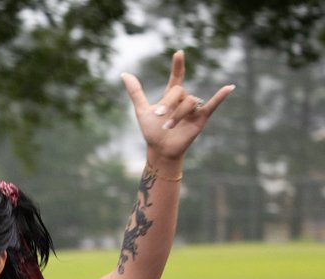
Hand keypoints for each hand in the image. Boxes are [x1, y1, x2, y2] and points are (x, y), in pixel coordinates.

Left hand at [121, 50, 233, 166]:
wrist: (160, 150)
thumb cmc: (152, 131)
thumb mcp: (141, 110)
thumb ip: (136, 92)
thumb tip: (124, 74)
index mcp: (171, 97)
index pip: (176, 78)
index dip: (177, 66)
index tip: (178, 53)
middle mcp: (184, 100)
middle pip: (179, 91)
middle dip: (168, 103)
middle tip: (159, 116)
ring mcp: (194, 109)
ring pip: (189, 102)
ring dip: (177, 115)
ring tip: (168, 127)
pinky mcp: (201, 118)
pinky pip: (213, 104)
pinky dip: (221, 96)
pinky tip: (229, 87)